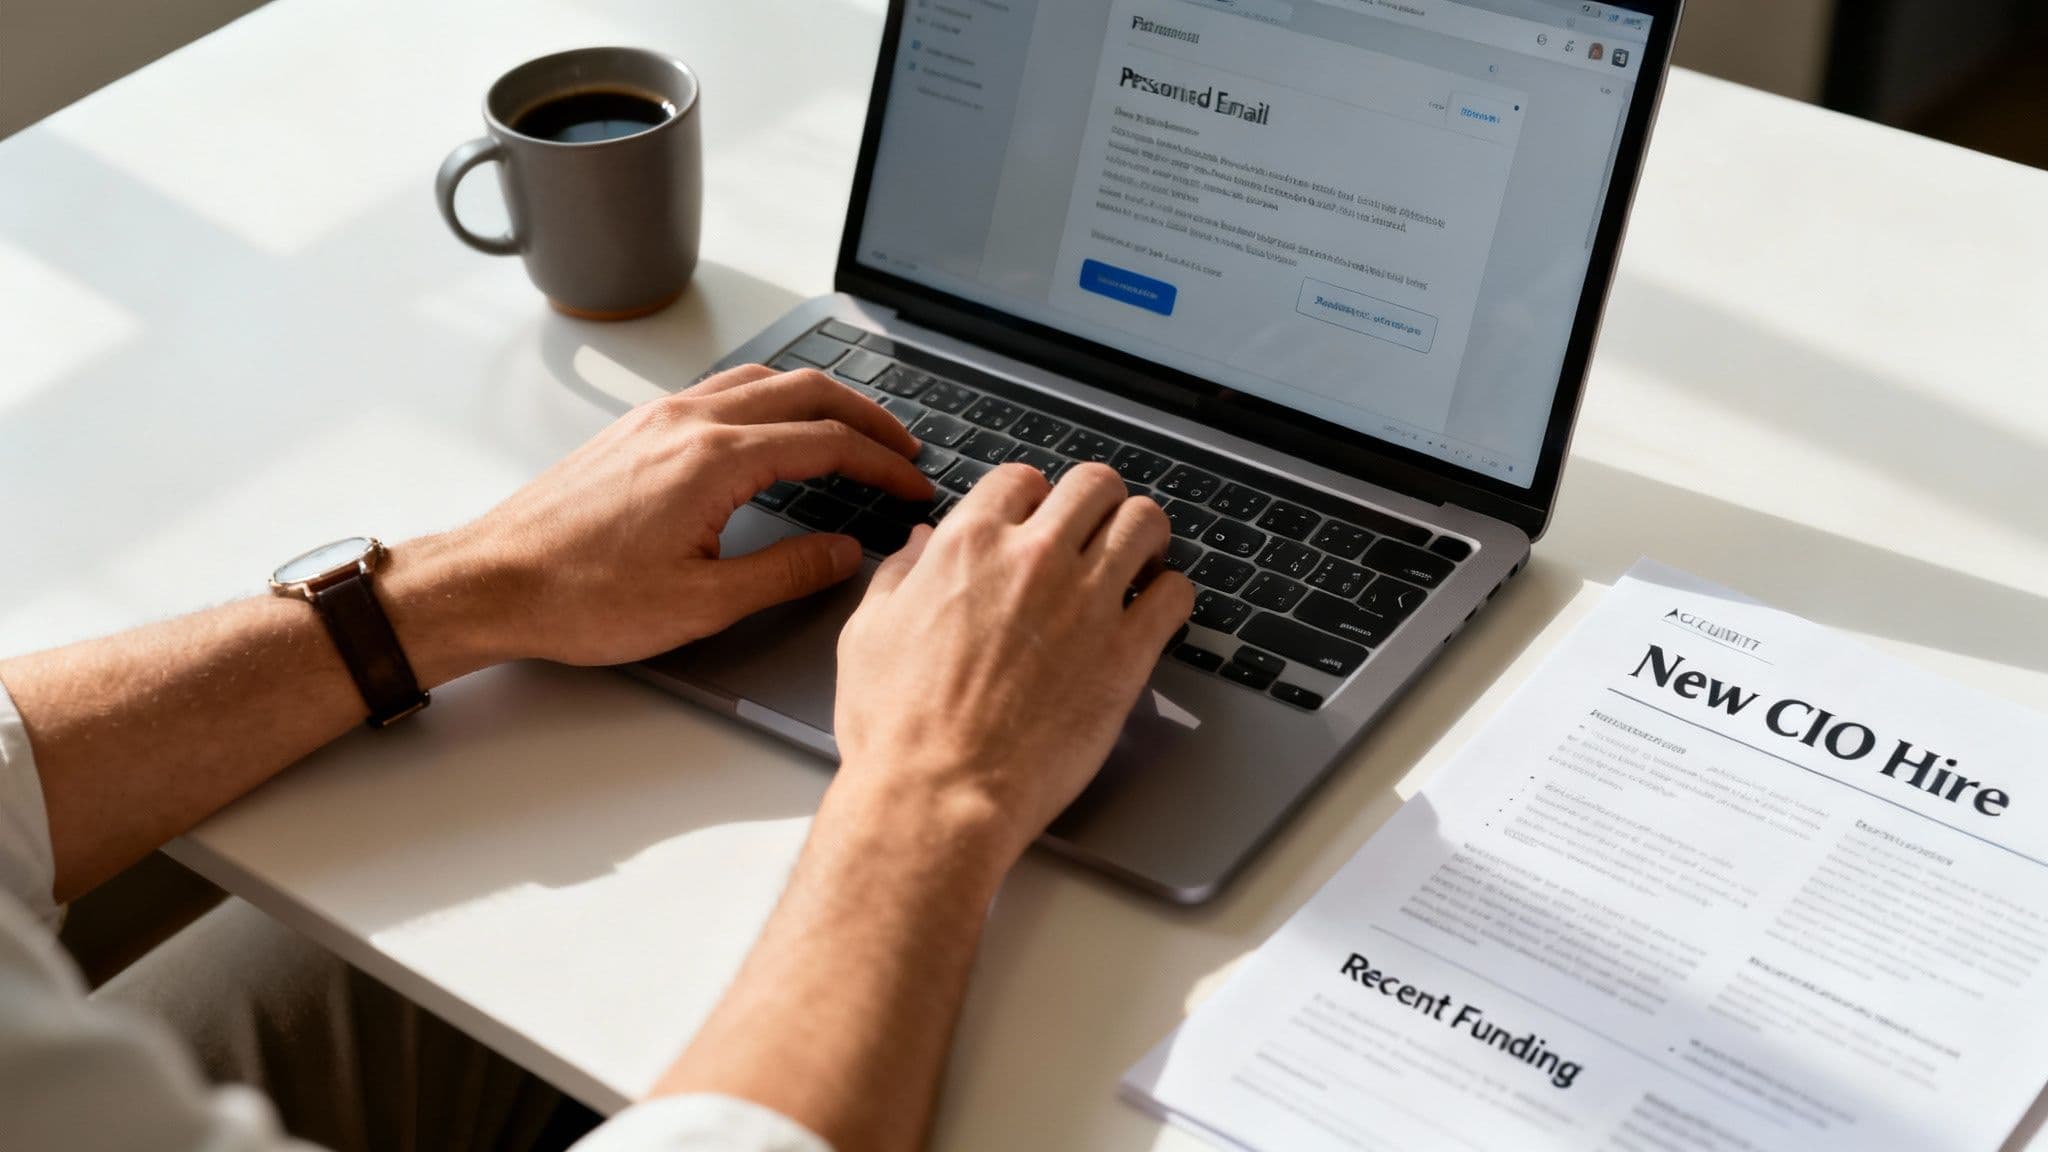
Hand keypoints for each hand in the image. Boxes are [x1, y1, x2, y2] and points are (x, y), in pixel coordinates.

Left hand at [388, 365, 931, 673]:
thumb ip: (786, 572)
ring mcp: (659, 418)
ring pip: (762, 380)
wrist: (492, 582)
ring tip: (852, 430)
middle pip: (805, 390)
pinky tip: (775, 428)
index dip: (883, 463)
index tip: (914, 484)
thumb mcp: (702, 603)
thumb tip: (844, 552)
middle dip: (867, 415)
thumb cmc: (580, 598)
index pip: (828, 443)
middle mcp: (689, 422)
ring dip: (818, 398)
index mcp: (715, 460)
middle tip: (904, 446)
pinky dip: (771, 398)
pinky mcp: (636, 429)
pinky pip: (723, 389)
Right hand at [830, 462, 1195, 866]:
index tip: (1039, 519)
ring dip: (1144, 535)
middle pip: (1094, 485)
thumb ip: (900, 575)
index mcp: (968, 546)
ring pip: (1144, 524)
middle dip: (1097, 502)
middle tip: (1097, 531)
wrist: (938, 796)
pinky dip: (1171, 594)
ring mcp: (1087, 603)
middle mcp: (1034, 560)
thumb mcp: (869, 634)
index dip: (1033, 497)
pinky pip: (1176, 595)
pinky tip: (1155, 611)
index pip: (1021, 479)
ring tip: (1140, 560)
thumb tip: (921, 543)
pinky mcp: (1125, 654)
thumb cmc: (897, 728)